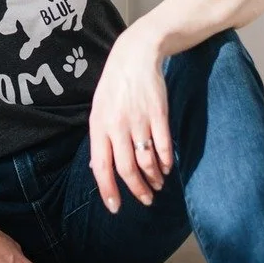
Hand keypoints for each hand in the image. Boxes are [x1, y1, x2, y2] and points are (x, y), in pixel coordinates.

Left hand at [88, 28, 172, 214]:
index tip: (115, 207)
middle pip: (126, 168)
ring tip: (157, 184)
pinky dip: (166, 161)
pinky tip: (166, 167)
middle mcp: (117, 126)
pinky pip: (163, 145)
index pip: (101, 166)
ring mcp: (139, 120)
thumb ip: (100, 139)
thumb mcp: (99, 110)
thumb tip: (97, 170)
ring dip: (153, 177)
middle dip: (137, 190)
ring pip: (146, 160)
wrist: (135, 55)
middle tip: (146, 200)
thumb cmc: (115, 86)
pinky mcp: (159, 113)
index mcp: (99, 126)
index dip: (108, 190)